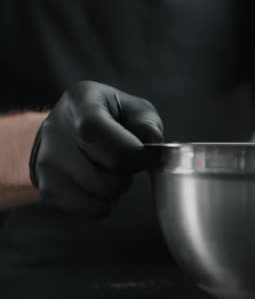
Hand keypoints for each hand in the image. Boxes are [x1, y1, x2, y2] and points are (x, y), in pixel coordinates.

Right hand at [29, 81, 163, 217]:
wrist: (70, 126)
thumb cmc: (112, 117)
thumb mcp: (134, 109)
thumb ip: (147, 125)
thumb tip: (152, 149)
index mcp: (80, 101)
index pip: (93, 130)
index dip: (128, 151)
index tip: (146, 158)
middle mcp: (55, 130)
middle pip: (102, 171)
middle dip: (127, 172)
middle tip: (126, 160)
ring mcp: (46, 162)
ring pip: (99, 194)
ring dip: (117, 188)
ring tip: (110, 170)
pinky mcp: (46, 189)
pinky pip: (91, 209)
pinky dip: (104, 203)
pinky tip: (100, 184)